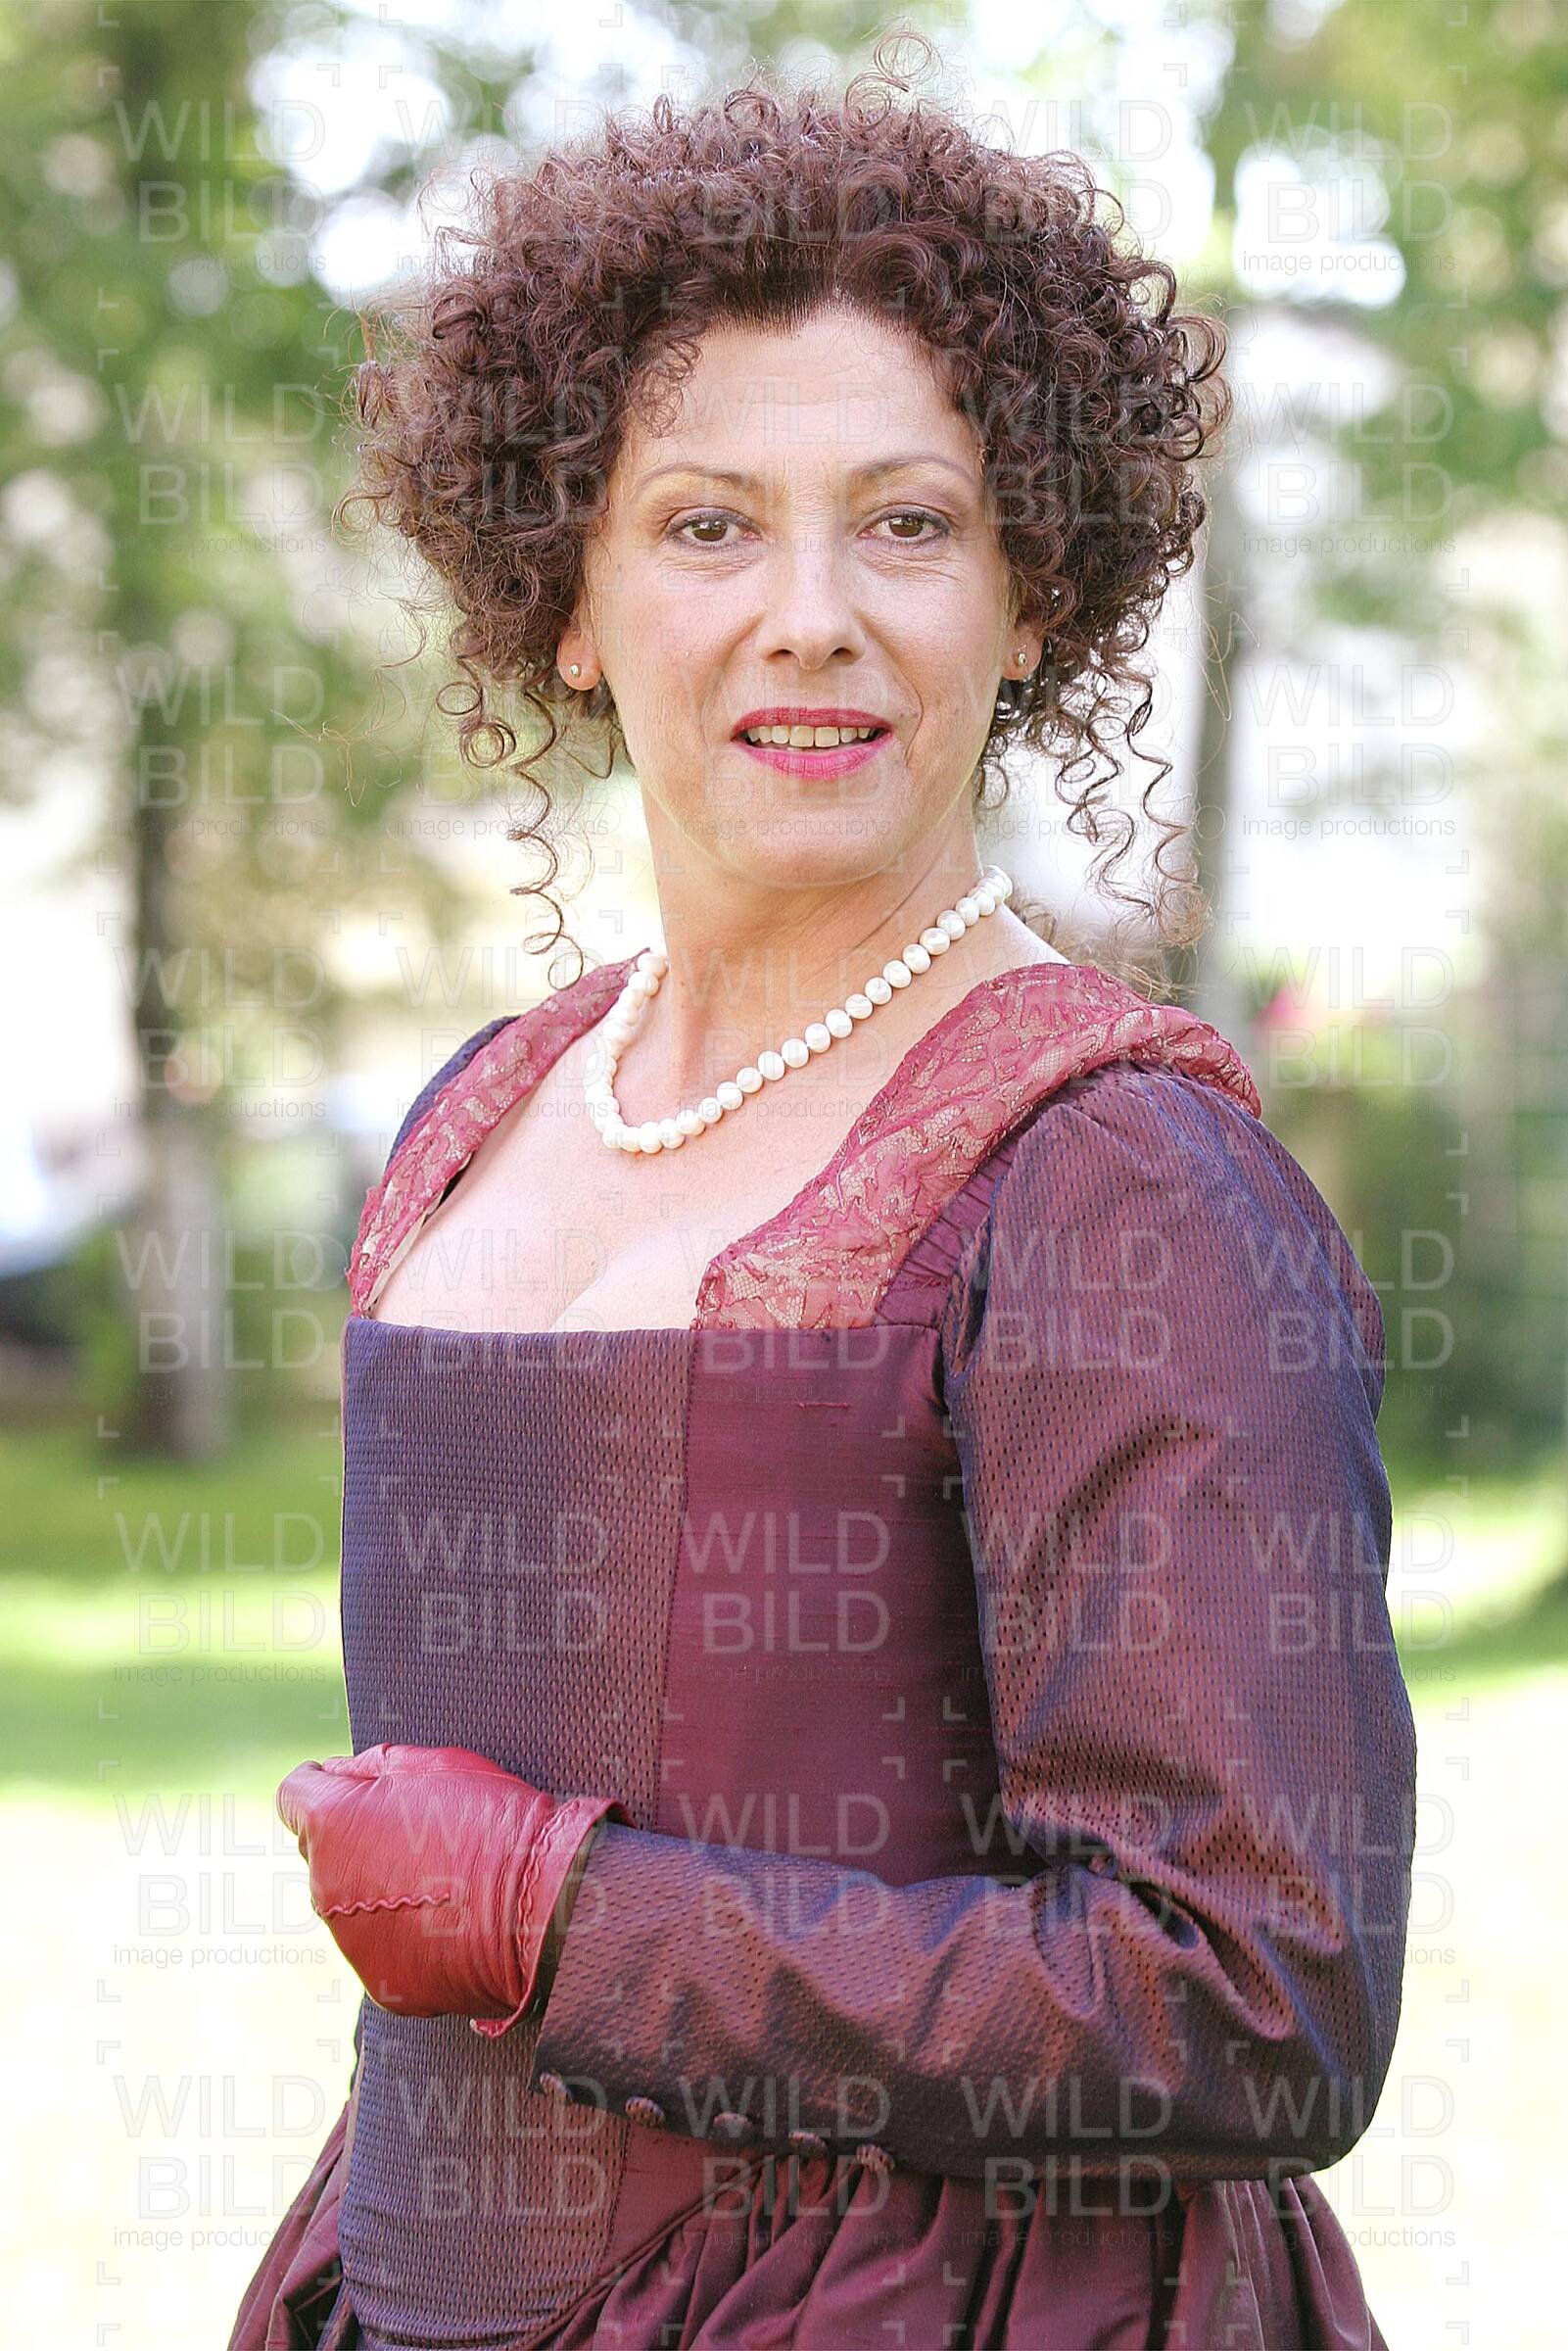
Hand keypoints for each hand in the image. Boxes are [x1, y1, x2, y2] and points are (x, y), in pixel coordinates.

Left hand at [277, 1743, 629, 2038]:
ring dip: (380, 1891)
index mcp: (332, 1826)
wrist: (542, 1910)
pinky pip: (382, 1950)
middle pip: (323, 1854)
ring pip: (350, 1906)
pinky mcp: (381, 1985)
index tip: (352, 1789)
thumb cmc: (495, 1823)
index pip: (294, 1796)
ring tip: (445, 1883)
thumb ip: (371, 1767)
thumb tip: (333, 1773)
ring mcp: (350, 1943)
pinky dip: (406, 1937)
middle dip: (356, 1841)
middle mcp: (325, 1887)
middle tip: (420, 1836)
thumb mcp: (437, 1765)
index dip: (323, 1786)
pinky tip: (451, 1923)